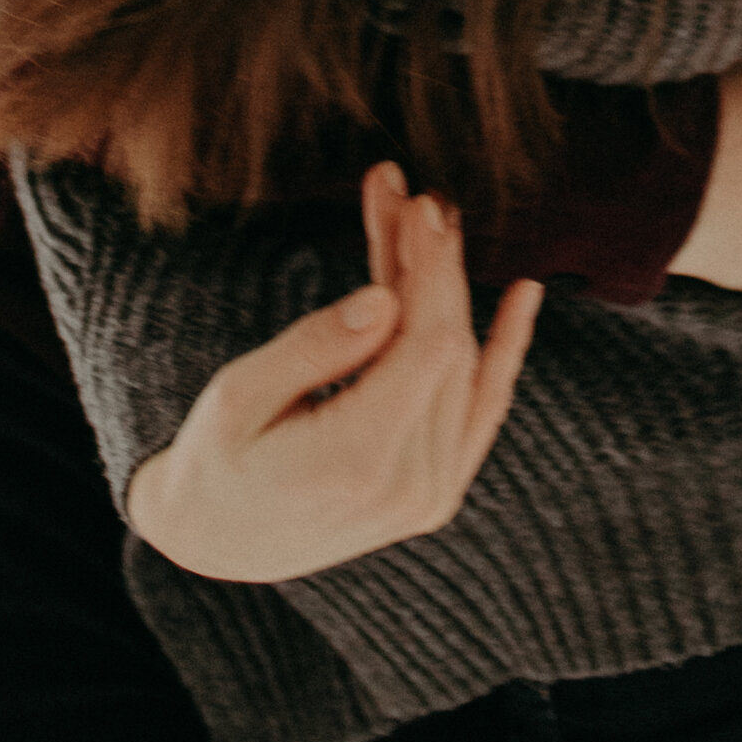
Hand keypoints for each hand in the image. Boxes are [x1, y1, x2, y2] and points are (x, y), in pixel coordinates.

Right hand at [125, 162, 540, 582]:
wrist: (222, 546)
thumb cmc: (217, 459)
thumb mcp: (240, 397)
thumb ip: (314, 348)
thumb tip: (386, 299)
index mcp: (356, 462)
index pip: (426, 346)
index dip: (430, 270)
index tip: (416, 206)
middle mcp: (410, 488)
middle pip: (449, 348)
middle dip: (433, 264)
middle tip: (415, 196)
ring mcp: (431, 496)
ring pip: (464, 367)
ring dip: (450, 288)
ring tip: (432, 221)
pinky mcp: (438, 491)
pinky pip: (483, 410)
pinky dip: (505, 351)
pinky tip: (524, 294)